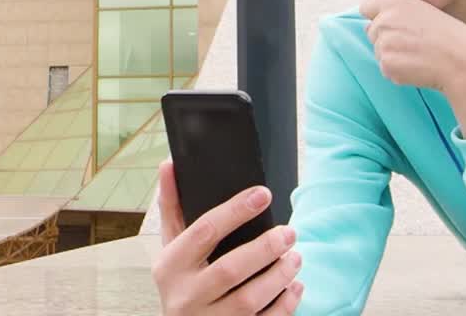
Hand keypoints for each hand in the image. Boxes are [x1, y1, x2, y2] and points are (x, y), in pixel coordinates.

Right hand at [151, 160, 304, 314]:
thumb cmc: (180, 282)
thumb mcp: (171, 247)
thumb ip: (172, 207)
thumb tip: (169, 164)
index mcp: (170, 266)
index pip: (203, 232)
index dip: (235, 211)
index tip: (263, 194)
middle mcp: (185, 296)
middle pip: (230, 269)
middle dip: (265, 248)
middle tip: (290, 232)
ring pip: (249, 300)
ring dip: (279, 276)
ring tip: (296, 257)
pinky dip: (285, 304)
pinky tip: (295, 286)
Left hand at [360, 0, 465, 137]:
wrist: (463, 62)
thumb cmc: (450, 37)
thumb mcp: (424, 11)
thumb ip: (397, 13)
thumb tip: (369, 26)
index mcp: (394, 1)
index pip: (366, 7)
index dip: (377, 16)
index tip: (394, 25)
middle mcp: (384, 19)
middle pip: (371, 32)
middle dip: (386, 38)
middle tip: (415, 44)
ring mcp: (383, 42)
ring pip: (379, 51)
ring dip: (394, 56)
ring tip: (420, 55)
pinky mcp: (386, 64)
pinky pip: (386, 69)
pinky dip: (398, 72)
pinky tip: (418, 67)